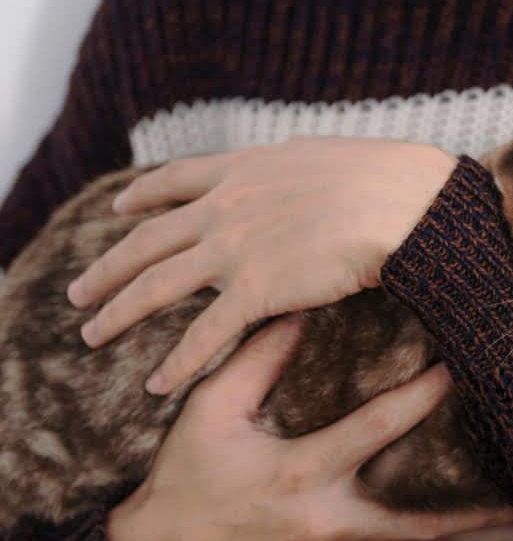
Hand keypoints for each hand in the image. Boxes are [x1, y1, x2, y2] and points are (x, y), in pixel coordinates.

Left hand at [67, 137, 457, 394]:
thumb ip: (302, 164)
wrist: (405, 204)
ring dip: (119, 313)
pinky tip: (155, 385)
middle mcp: (226, 207)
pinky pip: (203, 335)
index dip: (142, 196)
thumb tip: (303, 161)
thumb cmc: (389, 178)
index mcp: (246, 169)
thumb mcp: (331, 154)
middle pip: (147, 241)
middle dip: (108, 267)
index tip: (119, 208)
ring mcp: (234, 249)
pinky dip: (176, 362)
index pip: (176, 181)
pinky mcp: (256, 292)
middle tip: (79, 290)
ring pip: (156, 287)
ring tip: (92, 335)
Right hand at [106, 316, 512, 540]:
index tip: (465, 365)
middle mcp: (330, 527)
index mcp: (298, 477)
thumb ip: (256, 359)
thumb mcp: (209, 415)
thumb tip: (302, 300)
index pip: (374, 430)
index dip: (422, 396)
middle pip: (427, 521)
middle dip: (487, 509)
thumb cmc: (184, 484)